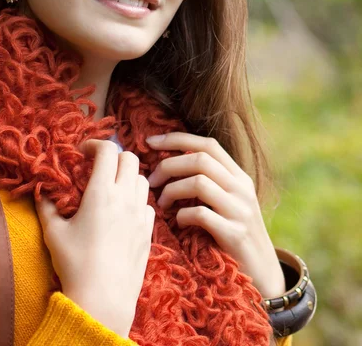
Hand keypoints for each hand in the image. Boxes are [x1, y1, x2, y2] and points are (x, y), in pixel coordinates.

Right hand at [35, 139, 155, 337]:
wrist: (103, 299)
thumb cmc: (74, 264)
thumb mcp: (53, 232)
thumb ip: (46, 206)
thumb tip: (41, 192)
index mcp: (101, 192)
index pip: (108, 150)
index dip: (95, 144)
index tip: (83, 152)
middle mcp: (125, 197)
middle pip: (130, 158)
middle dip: (114, 155)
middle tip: (99, 166)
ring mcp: (140, 214)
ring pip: (142, 178)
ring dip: (128, 175)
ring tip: (112, 187)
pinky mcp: (148, 231)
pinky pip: (148, 203)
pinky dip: (137, 199)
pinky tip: (124, 211)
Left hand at [145, 132, 285, 298]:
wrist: (264, 275)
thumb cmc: (234, 235)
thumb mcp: (227, 202)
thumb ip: (208, 182)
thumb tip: (167, 164)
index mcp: (238, 176)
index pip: (207, 144)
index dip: (177, 139)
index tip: (150, 141)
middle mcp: (241, 188)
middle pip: (200, 160)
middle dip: (168, 165)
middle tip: (151, 181)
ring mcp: (240, 211)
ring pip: (199, 182)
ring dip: (172, 190)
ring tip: (161, 204)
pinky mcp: (235, 234)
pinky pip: (201, 214)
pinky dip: (182, 215)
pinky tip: (178, 222)